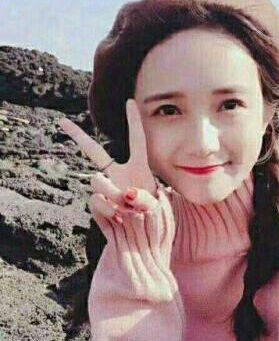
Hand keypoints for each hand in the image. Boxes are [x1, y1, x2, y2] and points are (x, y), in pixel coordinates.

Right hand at [58, 99, 158, 227]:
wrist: (143, 239)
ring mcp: (106, 189)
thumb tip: (124, 195)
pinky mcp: (98, 204)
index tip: (130, 101)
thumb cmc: (154, 219)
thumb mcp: (156, 206)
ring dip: (111, 193)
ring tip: (128, 209)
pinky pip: (94, 201)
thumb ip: (142, 199)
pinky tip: (118, 218)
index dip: (134, 121)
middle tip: (61, 122)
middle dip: (78, 136)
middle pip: (95, 152)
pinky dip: (106, 210)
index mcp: (139, 169)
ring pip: (96, 181)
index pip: (137, 141)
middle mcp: (119, 175)